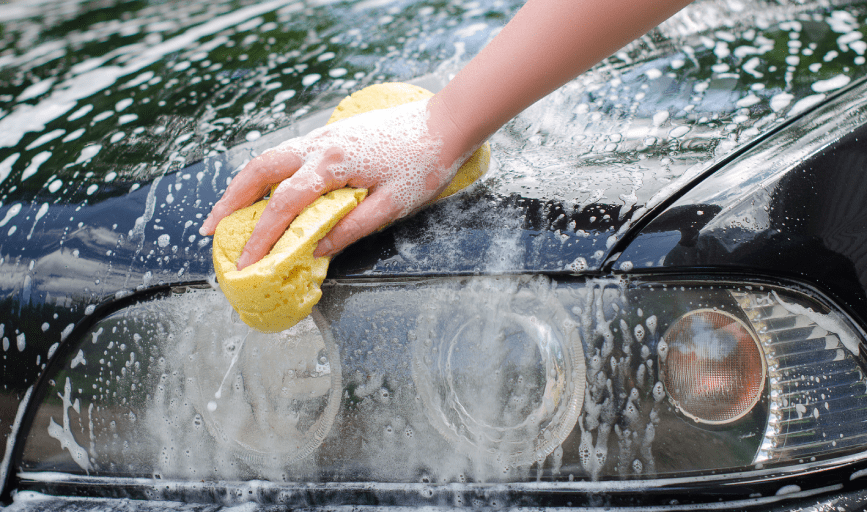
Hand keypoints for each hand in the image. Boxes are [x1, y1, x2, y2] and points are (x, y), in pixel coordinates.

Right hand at [199, 99, 465, 269]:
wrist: (444, 123)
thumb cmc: (424, 165)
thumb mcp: (391, 206)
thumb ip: (350, 228)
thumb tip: (314, 251)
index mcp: (333, 165)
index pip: (284, 204)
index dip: (261, 236)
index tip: (245, 262)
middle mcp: (319, 145)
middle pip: (259, 170)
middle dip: (230, 201)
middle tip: (209, 229)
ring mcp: (322, 136)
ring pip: (269, 157)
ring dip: (244, 185)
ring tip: (228, 212)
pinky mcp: (330, 135)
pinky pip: (287, 153)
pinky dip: (267, 173)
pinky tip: (266, 190)